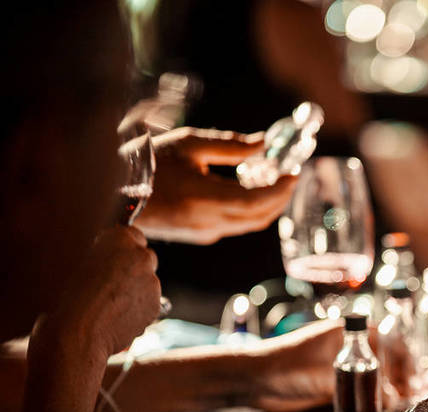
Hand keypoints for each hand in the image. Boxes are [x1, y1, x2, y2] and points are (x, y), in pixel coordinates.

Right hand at [48, 226, 160, 358]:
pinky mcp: (157, 305)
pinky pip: (150, 301)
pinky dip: (139, 307)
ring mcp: (152, 282)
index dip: (123, 246)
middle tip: (111, 281)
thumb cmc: (69, 297)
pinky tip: (117, 315)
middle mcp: (141, 257)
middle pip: (145, 257)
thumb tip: (111, 256)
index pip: (133, 234)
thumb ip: (102, 254)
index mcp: (120, 240)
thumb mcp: (79, 263)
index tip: (113, 255)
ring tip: (109, 304)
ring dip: (135, 288)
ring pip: (148, 281)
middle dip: (133, 266)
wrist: (78, 333)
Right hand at [135, 127, 297, 243]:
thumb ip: (230, 146)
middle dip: (281, 197)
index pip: (258, 201)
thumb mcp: (189, 145)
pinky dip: (251, 209)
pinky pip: (236, 225)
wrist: (116, 192)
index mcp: (207, 200)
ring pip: (250, 223)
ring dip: (267, 204)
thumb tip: (264, 143)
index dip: (281, 188)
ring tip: (274, 180)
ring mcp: (206, 233)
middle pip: (260, 216)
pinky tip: (251, 190)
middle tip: (290, 176)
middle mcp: (210, 223)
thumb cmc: (149, 163)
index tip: (294, 172)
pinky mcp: (201, 235)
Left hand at [242, 320, 411, 411]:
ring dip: (389, 389)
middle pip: (385, 357)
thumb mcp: (323, 375)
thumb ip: (356, 385)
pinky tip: (382, 410)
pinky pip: (361, 390)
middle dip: (400, 375)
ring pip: (375, 375)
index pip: (387, 337)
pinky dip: (373, 399)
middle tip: (408, 395)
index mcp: (345, 332)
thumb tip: (389, 398)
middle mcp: (346, 347)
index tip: (411, 376)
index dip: (404, 356)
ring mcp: (339, 366)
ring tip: (399, 404)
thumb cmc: (283, 367)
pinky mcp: (332, 386)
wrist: (251, 382)